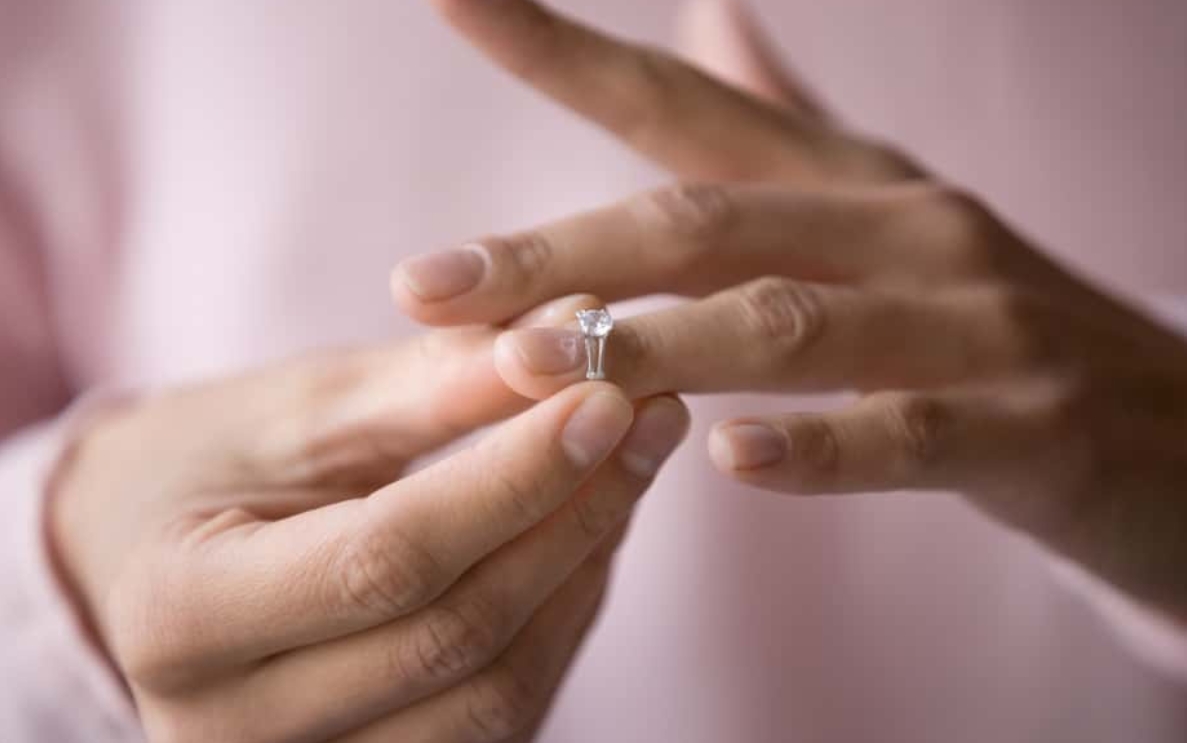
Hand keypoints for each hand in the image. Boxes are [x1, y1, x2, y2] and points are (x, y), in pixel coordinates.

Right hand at [52, 297, 689, 741]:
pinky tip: (590, 526)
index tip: (606, 393)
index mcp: (184, 619)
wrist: (144, 559)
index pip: (386, 559)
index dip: (512, 479)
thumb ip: (429, 384)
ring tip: (631, 459)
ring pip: (496, 692)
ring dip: (582, 568)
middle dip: (570, 515)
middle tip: (646, 411)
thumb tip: (574, 333)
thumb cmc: (203, 465)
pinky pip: (500, 710)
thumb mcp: (294, 410)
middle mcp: (234, 729)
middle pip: (455, 634)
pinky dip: (560, 615)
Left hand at [401, 0, 1186, 623]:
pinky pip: (908, 433)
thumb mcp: (888, 214)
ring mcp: (978, 323)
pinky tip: (727, 454)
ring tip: (530, 366)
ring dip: (656, 341)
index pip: (686, 108)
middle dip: (560, 251)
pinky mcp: (1035, 427)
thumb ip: (788, 126)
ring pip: (791, 321)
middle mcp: (908, 229)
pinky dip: (817, 446)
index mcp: (854, 183)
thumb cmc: (996, 325)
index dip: (563, 51)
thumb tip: (704, 20)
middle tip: (430, 285)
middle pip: (707, 221)